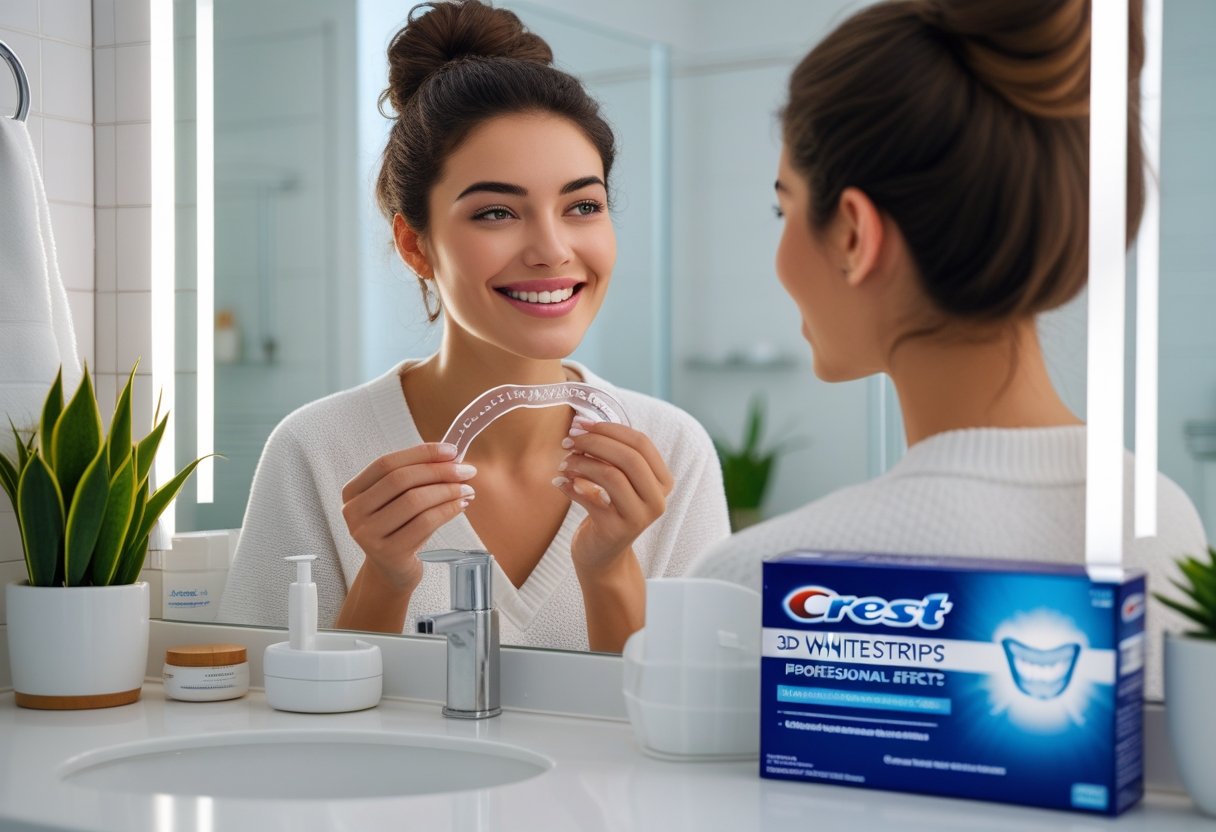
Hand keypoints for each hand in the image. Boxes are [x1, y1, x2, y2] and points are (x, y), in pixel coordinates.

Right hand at [340, 443, 476, 590]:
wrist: (391, 571)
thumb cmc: (399, 530)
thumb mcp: (399, 501)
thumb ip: (417, 477)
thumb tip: (451, 458)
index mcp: (353, 492)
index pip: (387, 464)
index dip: (421, 454)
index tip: (450, 450)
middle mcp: (354, 512)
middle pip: (400, 480)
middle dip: (439, 471)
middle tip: (465, 471)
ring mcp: (368, 534)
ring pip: (414, 501)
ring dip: (447, 491)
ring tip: (467, 489)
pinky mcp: (389, 553)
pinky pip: (425, 523)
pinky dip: (448, 510)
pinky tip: (460, 505)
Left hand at [553, 417, 673, 575]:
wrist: (602, 555)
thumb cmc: (608, 509)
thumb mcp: (617, 480)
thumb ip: (610, 454)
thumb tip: (582, 424)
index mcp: (662, 481)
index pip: (641, 443)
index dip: (610, 428)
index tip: (582, 424)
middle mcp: (657, 500)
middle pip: (629, 457)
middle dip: (594, 442)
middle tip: (569, 440)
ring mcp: (639, 517)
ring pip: (611, 475)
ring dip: (582, 463)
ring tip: (564, 462)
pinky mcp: (616, 531)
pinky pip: (590, 499)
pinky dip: (571, 486)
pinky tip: (560, 481)